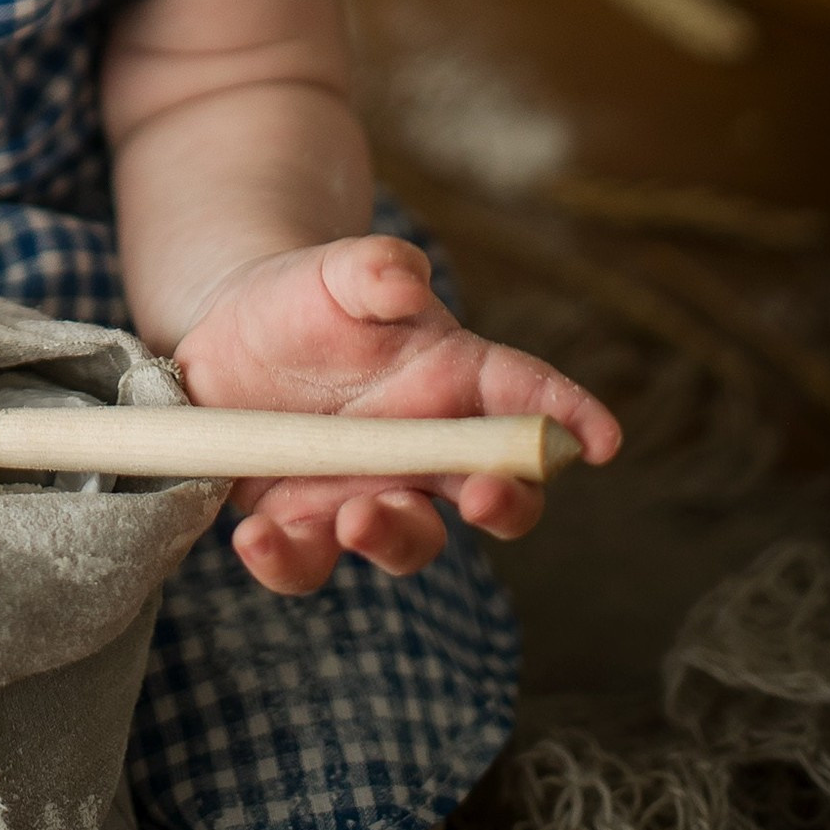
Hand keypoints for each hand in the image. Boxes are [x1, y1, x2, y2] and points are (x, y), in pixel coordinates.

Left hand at [173, 235, 619, 594]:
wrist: (227, 337)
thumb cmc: (303, 298)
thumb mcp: (336, 272)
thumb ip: (374, 269)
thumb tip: (405, 277)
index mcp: (456, 380)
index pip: (528, 396)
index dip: (569, 417)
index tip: (602, 440)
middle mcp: (427, 452)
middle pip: (494, 494)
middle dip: (503, 503)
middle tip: (482, 497)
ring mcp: (372, 494)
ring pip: (409, 539)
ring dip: (392, 536)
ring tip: (353, 518)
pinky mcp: (308, 524)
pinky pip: (311, 560)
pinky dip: (288, 558)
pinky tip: (256, 537)